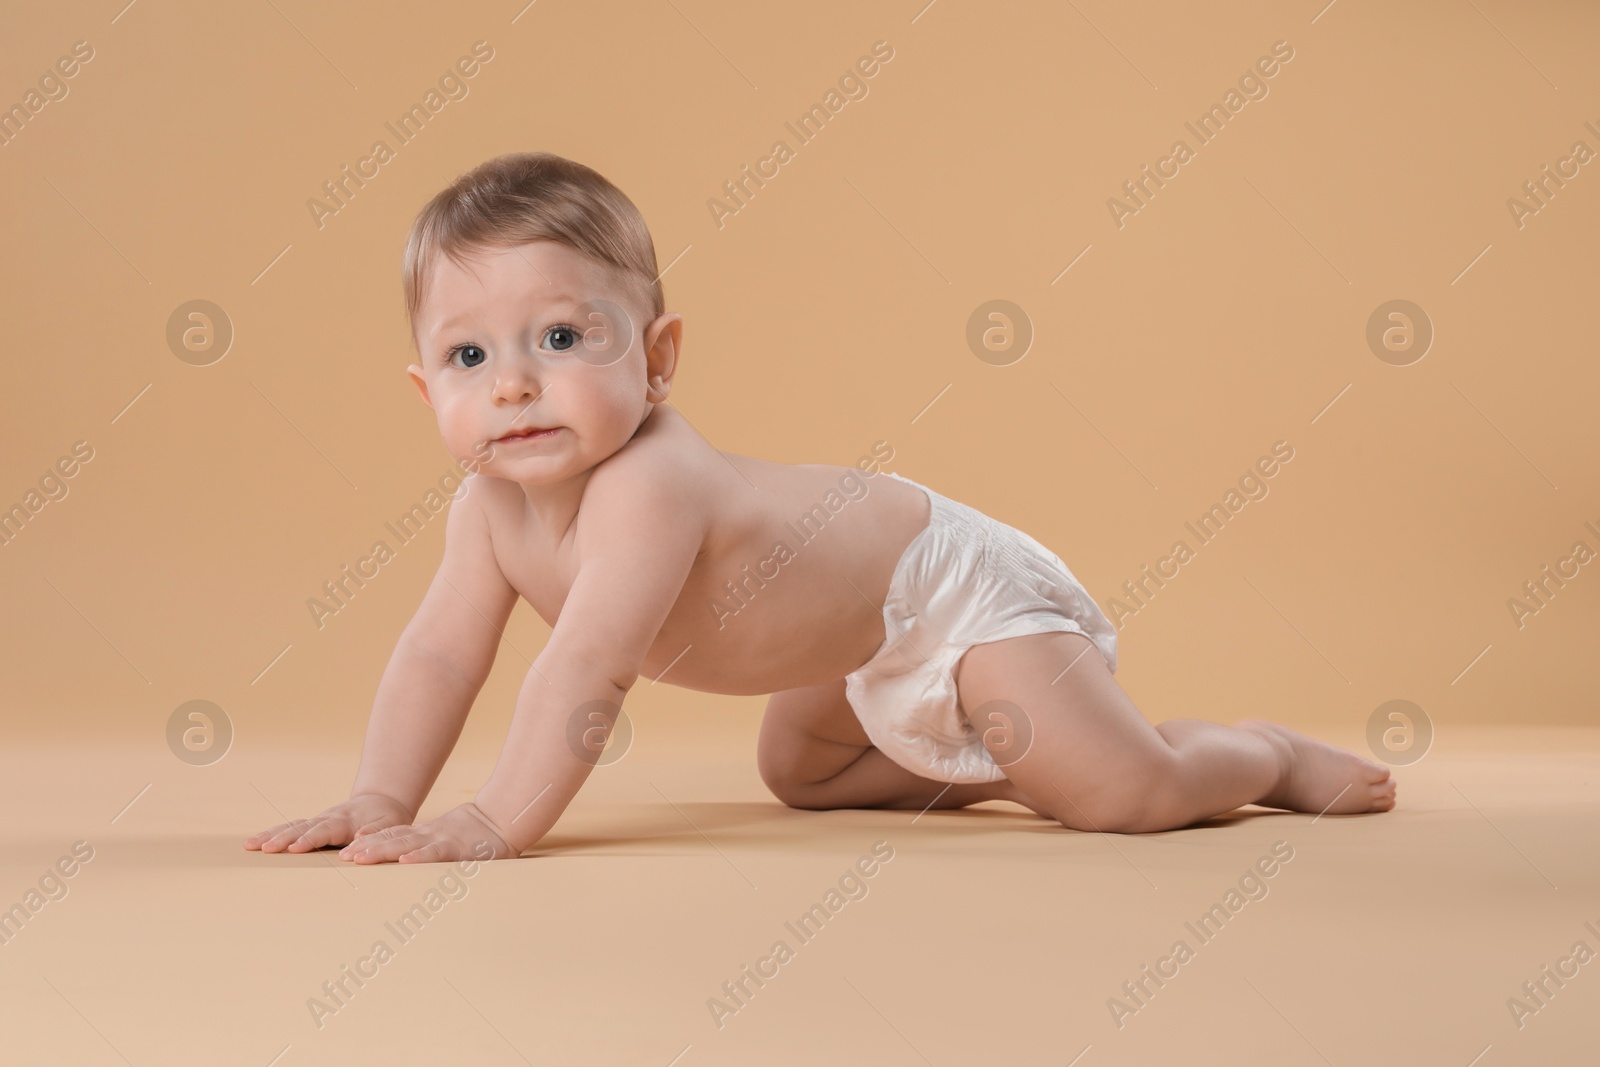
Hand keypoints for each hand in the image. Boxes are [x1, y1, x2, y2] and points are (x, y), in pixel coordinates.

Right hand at [244, 793, 413, 853]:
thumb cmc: (387, 817)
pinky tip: (253, 843)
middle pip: (302, 827)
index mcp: (345, 821)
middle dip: (283, 838)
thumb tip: (359, 841)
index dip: (311, 839)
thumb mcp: (389, 823)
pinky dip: (271, 834)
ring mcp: (317, 821)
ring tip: (249, 845)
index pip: (325, 831)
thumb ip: (376, 832)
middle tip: (265, 848)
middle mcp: (327, 819)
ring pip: (290, 826)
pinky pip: (289, 828)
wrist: (381, 802)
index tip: (296, 848)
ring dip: (271, 835)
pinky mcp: (311, 825)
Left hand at [338, 803, 518, 864]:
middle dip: (367, 849)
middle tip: (343, 858)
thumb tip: (411, 860)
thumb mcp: (452, 840)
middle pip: (393, 841)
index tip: (348, 852)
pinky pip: (436, 854)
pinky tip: (404, 861)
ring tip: (360, 858)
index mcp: (427, 836)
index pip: (394, 838)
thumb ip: (434, 849)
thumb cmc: (482, 836)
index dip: (371, 843)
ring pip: (407, 846)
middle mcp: (430, 836)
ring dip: (382, 852)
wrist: (507, 818)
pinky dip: (419, 857)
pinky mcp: (458, 848)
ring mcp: (442, 841)